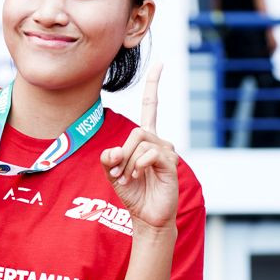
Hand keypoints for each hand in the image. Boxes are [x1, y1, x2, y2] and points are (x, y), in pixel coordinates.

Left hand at [100, 63, 178, 231]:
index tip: (161, 62)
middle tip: (118, 172)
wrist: (147, 217)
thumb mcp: (113, 173)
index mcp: (146, 139)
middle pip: (137, 130)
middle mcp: (159, 141)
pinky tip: (137, 177)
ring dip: (128, 161)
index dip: (155, 84)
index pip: (152, 106)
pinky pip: (149, 154)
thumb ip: (109, 158)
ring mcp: (166, 152)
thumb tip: (114, 151)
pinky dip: (137, 165)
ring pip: (140, 142)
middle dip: (123, 152)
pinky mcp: (170, 163)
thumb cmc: (134, 193)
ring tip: (128, 177)